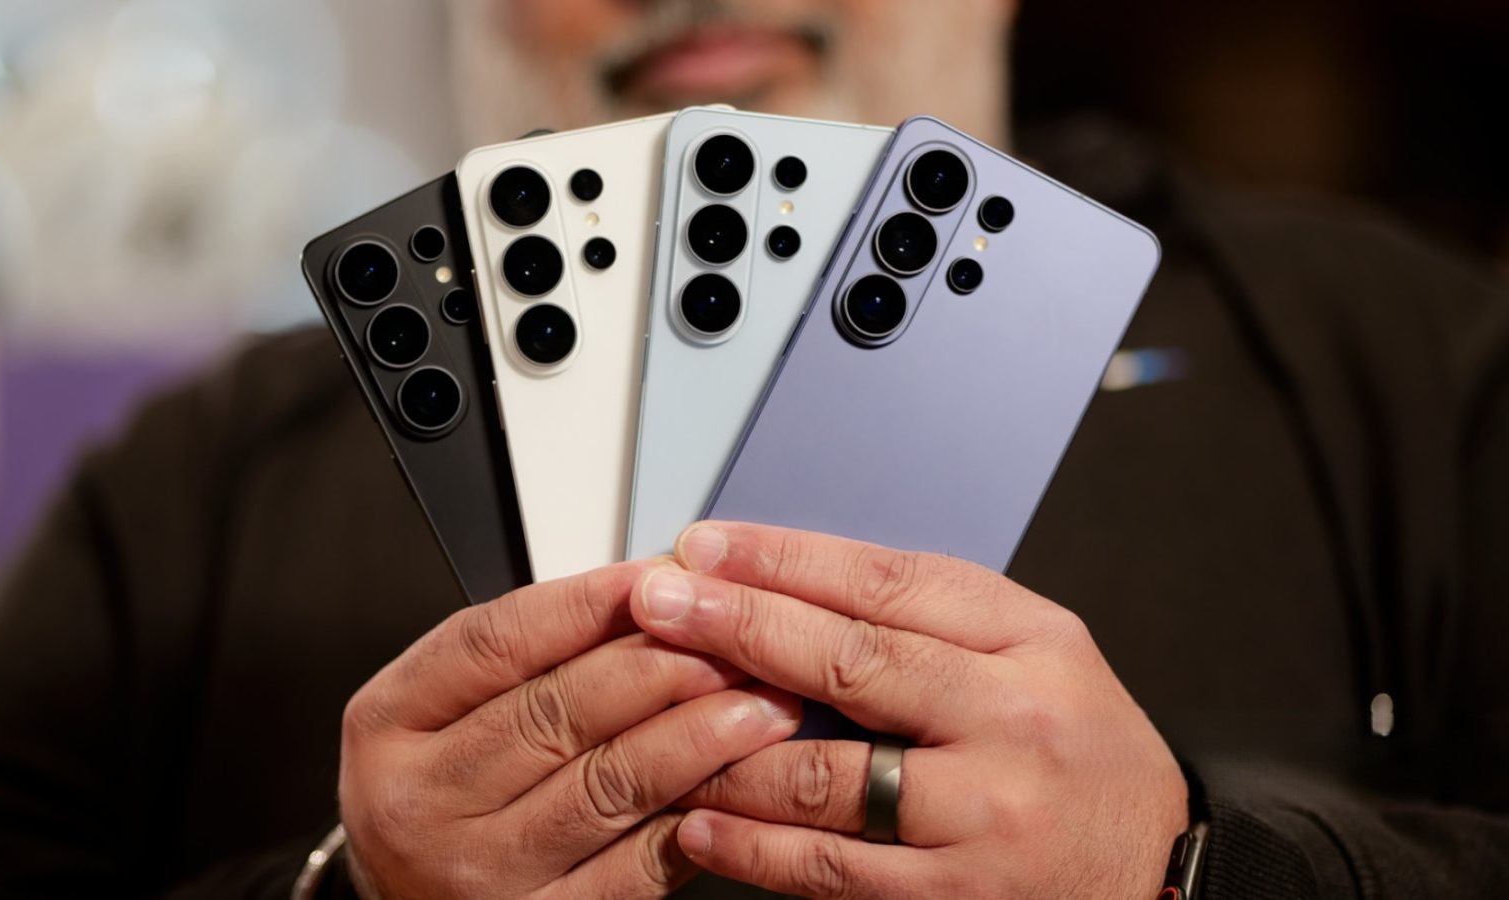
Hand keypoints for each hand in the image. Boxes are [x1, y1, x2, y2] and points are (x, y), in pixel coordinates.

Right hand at [338, 559, 801, 898]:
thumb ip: (529, 652)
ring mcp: (477, 872)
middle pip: (554, 712)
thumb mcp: (447, 706)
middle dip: (660, 665)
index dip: (584, 602)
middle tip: (733, 639)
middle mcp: (421, 801)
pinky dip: (693, 816)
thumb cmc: (446, 787)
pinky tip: (738, 782)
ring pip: (606, 786)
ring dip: (698, 737)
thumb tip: (653, 588)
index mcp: (389, 724)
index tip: (659, 577)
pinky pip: (633, 866)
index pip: (493, 642)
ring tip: (760, 702)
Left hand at [629, 523, 1187, 898]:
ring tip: (652, 714)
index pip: (891, 582)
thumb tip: (789, 582)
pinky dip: (754, 846)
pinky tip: (699, 821)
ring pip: (828, 775)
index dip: (784, 559)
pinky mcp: (960, 896)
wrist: (1160, 871)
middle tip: (656, 603)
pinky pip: (833, 868)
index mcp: (1034, 641)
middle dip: (737, 625)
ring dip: (724, 745)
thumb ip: (932, 621)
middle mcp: (1016, 721)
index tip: (705, 545)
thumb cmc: (1080, 753)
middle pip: (853, 661)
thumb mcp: (1036, 656)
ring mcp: (988, 816)